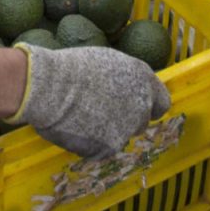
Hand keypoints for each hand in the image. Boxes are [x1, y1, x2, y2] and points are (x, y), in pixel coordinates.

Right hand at [12, 44, 170, 157]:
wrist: (48, 87)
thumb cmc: (70, 68)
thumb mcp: (106, 62)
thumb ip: (125, 79)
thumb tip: (127, 90)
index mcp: (143, 79)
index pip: (161, 102)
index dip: (147, 107)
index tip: (134, 108)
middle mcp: (142, 104)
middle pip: (141, 122)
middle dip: (125, 121)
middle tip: (100, 113)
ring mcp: (128, 127)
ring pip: (120, 136)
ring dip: (106, 132)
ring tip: (81, 117)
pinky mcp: (110, 147)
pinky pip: (101, 149)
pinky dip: (90, 143)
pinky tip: (74, 127)